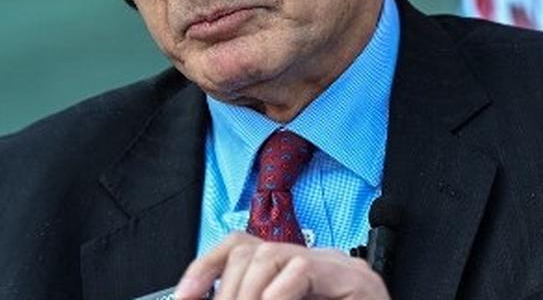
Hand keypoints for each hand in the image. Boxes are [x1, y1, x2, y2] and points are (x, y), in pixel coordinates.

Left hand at [175, 232, 389, 299]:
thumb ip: (259, 297)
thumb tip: (203, 298)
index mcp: (298, 275)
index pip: (243, 247)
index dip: (206, 267)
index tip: (185, 297)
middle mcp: (320, 263)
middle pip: (251, 249)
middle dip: (226, 289)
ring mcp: (342, 270)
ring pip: (272, 255)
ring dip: (248, 294)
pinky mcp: (357, 283)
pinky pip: (302, 271)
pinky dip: (279, 295)